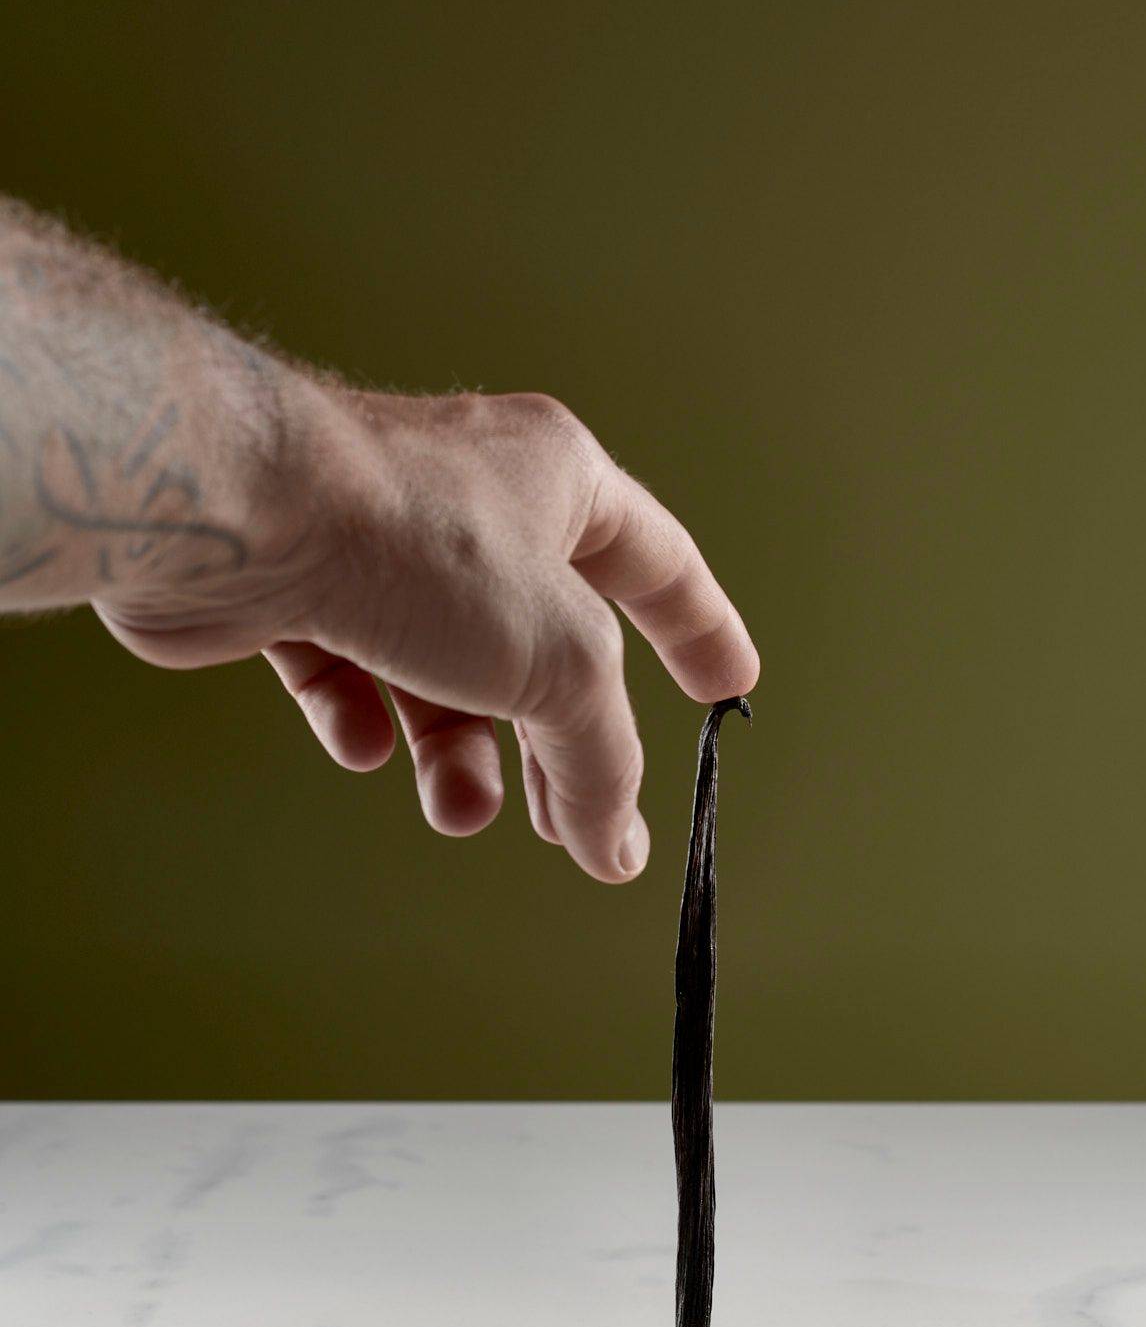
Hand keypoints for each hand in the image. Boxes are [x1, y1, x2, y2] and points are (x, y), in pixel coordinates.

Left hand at [97, 387, 759, 881]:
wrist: (236, 512)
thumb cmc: (415, 540)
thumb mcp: (561, 662)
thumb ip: (602, 759)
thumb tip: (618, 848)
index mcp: (558, 478)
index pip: (657, 564)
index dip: (700, 630)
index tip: (726, 689)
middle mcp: (473, 501)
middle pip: (544, 643)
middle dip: (558, 741)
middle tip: (577, 825)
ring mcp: (380, 541)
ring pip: (444, 671)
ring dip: (457, 751)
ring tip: (457, 808)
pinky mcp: (297, 584)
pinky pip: (350, 669)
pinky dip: (364, 717)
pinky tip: (363, 742)